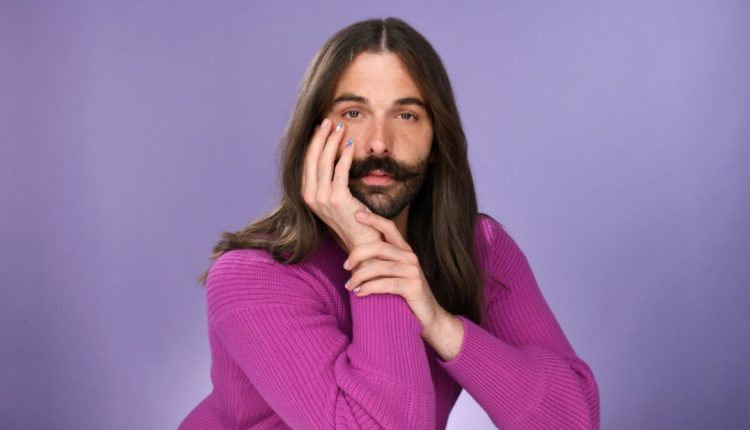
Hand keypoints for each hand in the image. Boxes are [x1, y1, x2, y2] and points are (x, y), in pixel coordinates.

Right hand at [301, 118, 379, 250]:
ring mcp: (322, 199)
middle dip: (320, 137)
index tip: (321, 128)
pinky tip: (351, 144)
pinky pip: (340, 171)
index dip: (313, 143)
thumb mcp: (336, 199)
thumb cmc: (353, 220)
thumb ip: (331, 181)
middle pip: (312, 158)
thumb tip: (335, 158)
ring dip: (332, 142)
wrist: (362, 244)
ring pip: (324, 162)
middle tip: (328, 121)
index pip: (307, 162)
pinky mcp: (337, 199)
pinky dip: (345, 155)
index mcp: (307, 195)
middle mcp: (310, 197)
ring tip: (339, 128)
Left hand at [343, 210, 445, 334]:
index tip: (357, 215)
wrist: (429, 318)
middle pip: (378, 246)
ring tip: (349, 286)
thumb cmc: (405, 296)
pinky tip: (360, 294)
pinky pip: (385, 284)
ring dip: (359, 276)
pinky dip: (369, 288)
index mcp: (405, 251)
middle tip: (345, 267)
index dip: (373, 219)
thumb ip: (379, 263)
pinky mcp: (413, 286)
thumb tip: (353, 257)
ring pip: (378, 266)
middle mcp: (410, 257)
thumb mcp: (393, 275)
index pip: (389, 228)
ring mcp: (413, 271)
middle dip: (357, 255)